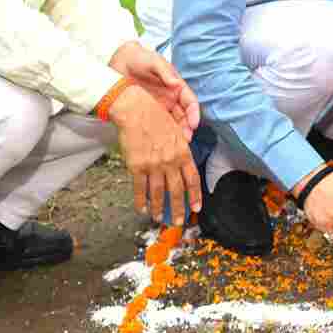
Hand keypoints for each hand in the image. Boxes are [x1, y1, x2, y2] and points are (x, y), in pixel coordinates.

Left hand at [109, 41, 199, 138]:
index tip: (193, 124)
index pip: (190, 102)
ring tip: (174, 145)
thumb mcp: (153, 62)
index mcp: (176, 87)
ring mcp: (159, 107)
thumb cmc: (139, 59)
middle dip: (186, 129)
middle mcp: (171, 99)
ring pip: (171, 124)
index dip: (194, 113)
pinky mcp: (147, 113)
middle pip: (183, 116)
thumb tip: (176, 83)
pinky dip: (159, 134)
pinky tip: (158, 142)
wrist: (119, 62)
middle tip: (185, 140)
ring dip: (174, 134)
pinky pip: (156, 125)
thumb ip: (165, 71)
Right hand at [110, 82, 201, 225]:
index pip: (192, 179)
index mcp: (182, 152)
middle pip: (177, 190)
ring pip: (159, 193)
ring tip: (159, 218)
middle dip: (179, 208)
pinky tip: (142, 208)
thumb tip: (183, 165)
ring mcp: (154, 165)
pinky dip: (141, 201)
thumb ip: (181, 149)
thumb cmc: (156, 117)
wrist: (136, 110)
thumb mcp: (176, 130)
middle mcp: (170, 161)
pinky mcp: (137, 166)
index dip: (194, 195)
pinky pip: (140, 188)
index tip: (196, 208)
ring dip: (160, 208)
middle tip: (179, 221)